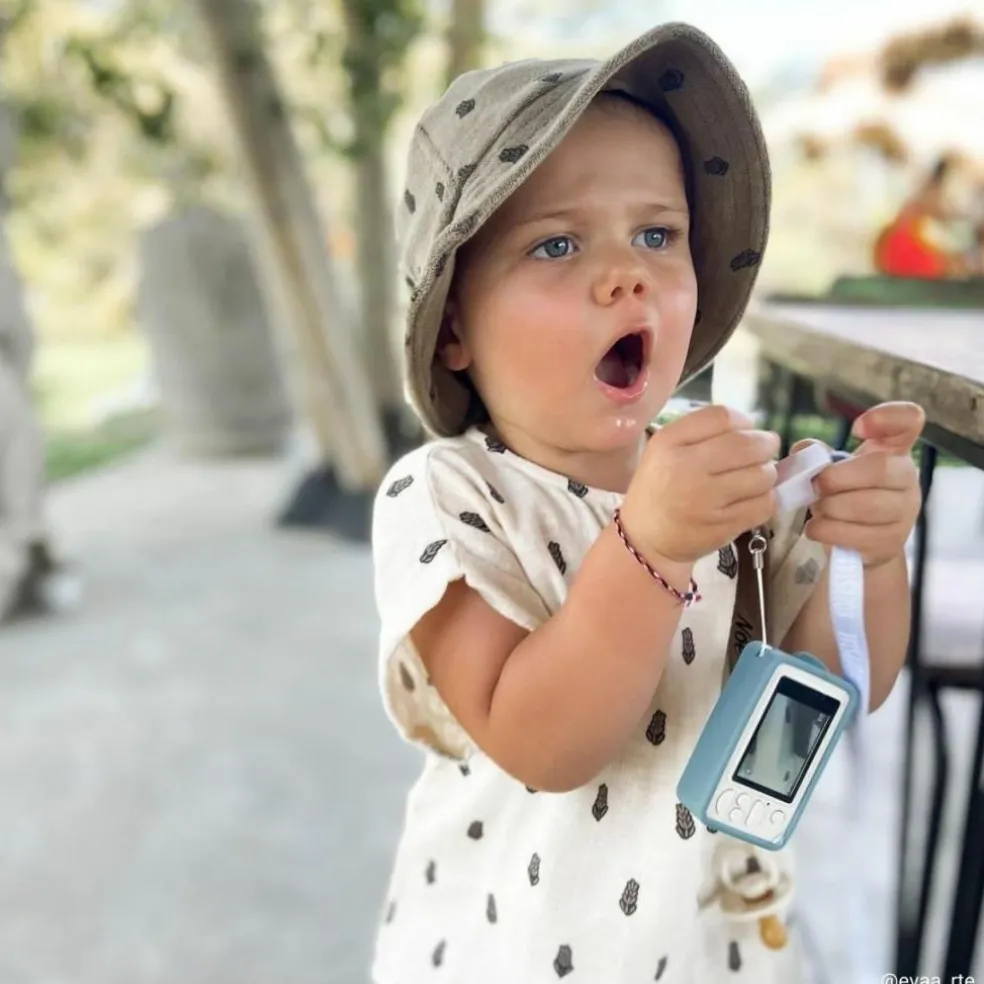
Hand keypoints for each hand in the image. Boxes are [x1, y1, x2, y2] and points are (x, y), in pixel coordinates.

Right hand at [621, 404, 779, 564]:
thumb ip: (702, 432)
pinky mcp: (722, 526)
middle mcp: (686, 468)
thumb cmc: (659, 487)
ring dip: (766, 474)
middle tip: (765, 451)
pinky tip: (752, 499)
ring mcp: (705, 500)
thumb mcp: (664, 449)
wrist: (645, 538)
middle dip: (766, 446)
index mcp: (669, 443)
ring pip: (762, 475)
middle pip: (748, 444)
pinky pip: (764, 504)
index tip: (746, 431)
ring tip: (754, 478)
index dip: (744, 422)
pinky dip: (765, 499)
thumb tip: (753, 429)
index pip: (723, 416)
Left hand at [802, 401, 924, 567]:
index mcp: (893, 450)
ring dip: (831, 507)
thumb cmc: (845, 493)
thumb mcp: (832, 468)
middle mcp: (907, 478)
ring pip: (869, 506)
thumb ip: (816, 454)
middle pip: (883, 469)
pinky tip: (816, 528)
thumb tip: (802, 450)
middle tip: (816, 486)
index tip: (856, 429)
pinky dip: (828, 531)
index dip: (886, 418)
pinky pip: (858, 536)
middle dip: (839, 478)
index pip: (908, 421)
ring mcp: (904, 512)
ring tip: (817, 509)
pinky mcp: (890, 542)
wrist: (861, 541)